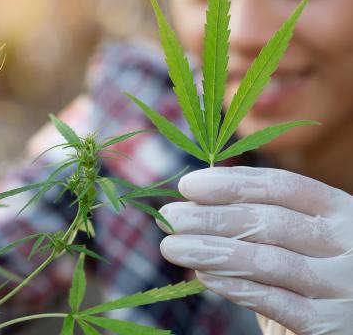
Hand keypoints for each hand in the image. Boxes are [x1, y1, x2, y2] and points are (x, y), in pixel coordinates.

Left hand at [158, 166, 352, 334]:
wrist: (342, 322)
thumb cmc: (306, 272)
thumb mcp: (293, 238)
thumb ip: (254, 219)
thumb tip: (189, 203)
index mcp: (339, 209)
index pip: (282, 186)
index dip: (232, 183)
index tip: (187, 185)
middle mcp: (348, 243)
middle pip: (271, 222)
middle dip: (211, 218)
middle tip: (169, 217)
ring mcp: (345, 285)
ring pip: (269, 262)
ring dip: (212, 251)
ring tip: (172, 247)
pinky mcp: (331, 325)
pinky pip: (276, 302)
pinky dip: (235, 287)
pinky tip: (203, 275)